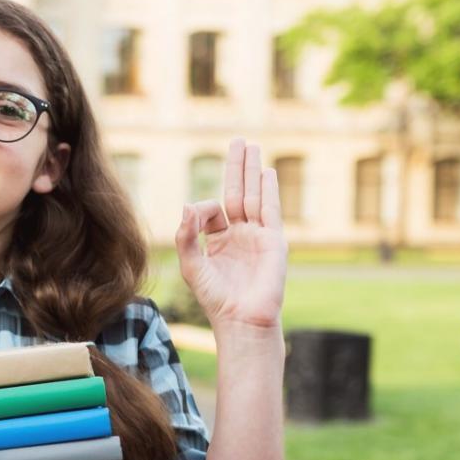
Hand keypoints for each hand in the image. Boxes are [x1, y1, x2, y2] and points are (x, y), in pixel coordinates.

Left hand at [175, 138, 288, 331]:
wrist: (241, 319)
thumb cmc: (216, 299)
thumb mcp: (192, 265)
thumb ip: (186, 236)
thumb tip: (186, 204)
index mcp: (219, 241)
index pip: (213, 211)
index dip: (201, 209)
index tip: (194, 217)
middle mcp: (240, 235)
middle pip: (239, 193)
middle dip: (237, 167)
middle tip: (238, 140)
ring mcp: (258, 236)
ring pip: (255, 195)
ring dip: (252, 170)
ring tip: (252, 146)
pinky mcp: (273, 241)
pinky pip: (270, 210)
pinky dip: (268, 190)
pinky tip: (266, 171)